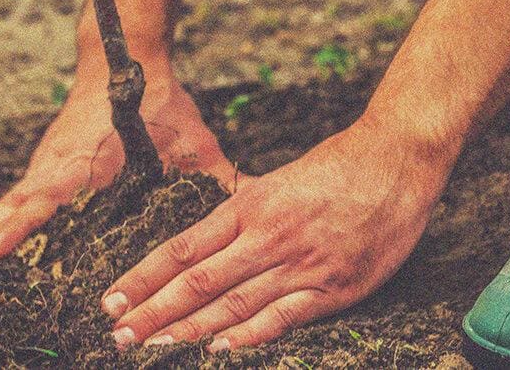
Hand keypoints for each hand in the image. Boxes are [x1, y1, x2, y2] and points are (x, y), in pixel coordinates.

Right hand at [0, 58, 243, 260]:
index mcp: (92, 157)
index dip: (23, 222)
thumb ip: (219, 174)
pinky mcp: (48, 159)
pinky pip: (21, 190)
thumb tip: (257, 197)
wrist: (123, 55)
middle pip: (22, 200)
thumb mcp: (193, 139)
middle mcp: (62, 160)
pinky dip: (1, 212)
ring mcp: (50, 159)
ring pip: (15, 196)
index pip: (51, 194)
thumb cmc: (161, 99)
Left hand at [99, 119, 452, 350]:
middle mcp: (267, 236)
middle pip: (198, 281)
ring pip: (232, 303)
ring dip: (187, 329)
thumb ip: (246, 210)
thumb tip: (211, 231)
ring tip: (152, 347)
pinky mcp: (334, 288)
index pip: (183, 248)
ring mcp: (300, 264)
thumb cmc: (339, 165)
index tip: (112, 298)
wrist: (397, 160)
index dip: (145, 276)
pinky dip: (248, 336)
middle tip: (118, 335)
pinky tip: (217, 350)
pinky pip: (283, 317)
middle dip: (153, 311)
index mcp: (250, 206)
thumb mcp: (281, 179)